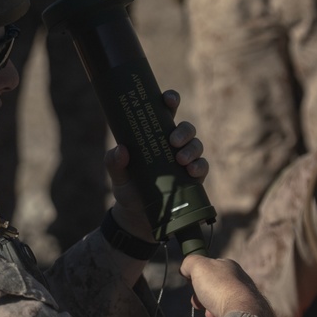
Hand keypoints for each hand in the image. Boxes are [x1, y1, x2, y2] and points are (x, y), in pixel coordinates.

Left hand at [105, 90, 207, 240]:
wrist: (137, 217)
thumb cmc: (128, 188)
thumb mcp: (117, 176)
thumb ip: (114, 162)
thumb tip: (121, 149)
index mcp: (154, 136)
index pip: (165, 112)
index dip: (170, 100)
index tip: (168, 99)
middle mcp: (172, 145)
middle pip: (186, 128)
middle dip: (183, 130)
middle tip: (172, 141)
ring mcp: (185, 161)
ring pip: (196, 145)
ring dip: (191, 149)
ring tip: (181, 160)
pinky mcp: (193, 178)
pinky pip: (202, 166)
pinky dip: (199, 166)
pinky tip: (191, 171)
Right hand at [180, 255, 277, 316]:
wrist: (243, 313)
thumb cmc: (220, 288)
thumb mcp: (198, 266)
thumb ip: (189, 263)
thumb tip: (185, 269)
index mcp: (229, 266)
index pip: (208, 269)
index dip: (196, 278)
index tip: (192, 286)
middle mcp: (239, 280)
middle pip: (212, 289)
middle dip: (202, 299)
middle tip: (200, 305)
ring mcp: (245, 298)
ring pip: (219, 305)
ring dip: (210, 312)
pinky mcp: (247, 314)